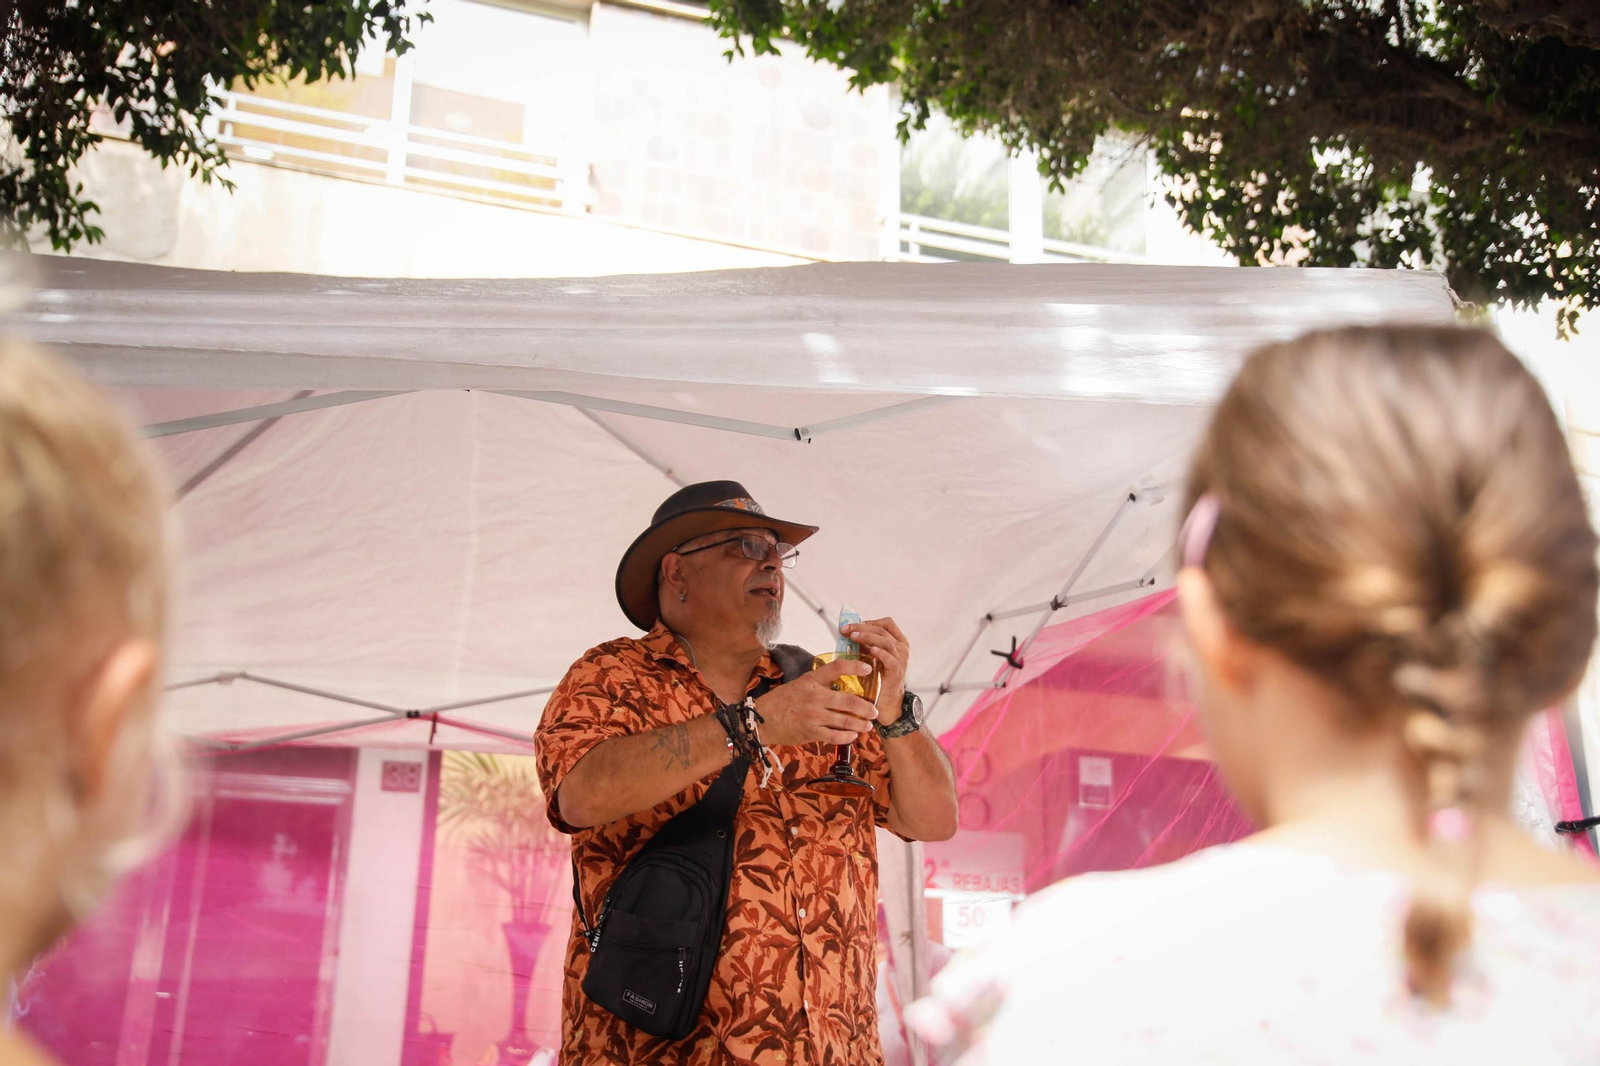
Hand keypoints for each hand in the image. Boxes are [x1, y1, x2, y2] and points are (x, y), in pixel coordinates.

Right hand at [755, 658, 878, 746]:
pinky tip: (852, 736)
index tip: (868, 668)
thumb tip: (839, 682)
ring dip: (861, 724)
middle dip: (867, 708)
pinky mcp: (811, 732)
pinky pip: (836, 736)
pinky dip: (847, 737)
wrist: (761, 720)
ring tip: (867, 725)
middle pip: (849, 700)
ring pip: (846, 721)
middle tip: (874, 711)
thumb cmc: (781, 701)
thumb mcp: (799, 684)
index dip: (855, 665)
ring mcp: (814, 716)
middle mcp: (814, 696)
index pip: (837, 668)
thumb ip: (818, 683)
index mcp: (811, 680)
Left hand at [844, 616, 909, 722]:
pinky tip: (870, 650)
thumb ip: (863, 645)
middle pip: (882, 630)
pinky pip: (890, 659)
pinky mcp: (897, 672)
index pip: (887, 623)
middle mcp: (901, 648)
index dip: (870, 622)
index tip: (853, 625)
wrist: (886, 702)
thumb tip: (846, 632)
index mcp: (897, 642)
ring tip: (853, 637)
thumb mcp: (870, 657)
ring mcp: (901, 659)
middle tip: (845, 630)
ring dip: (868, 637)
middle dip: (862, 628)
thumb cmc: (876, 678)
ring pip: (885, 641)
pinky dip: (880, 653)